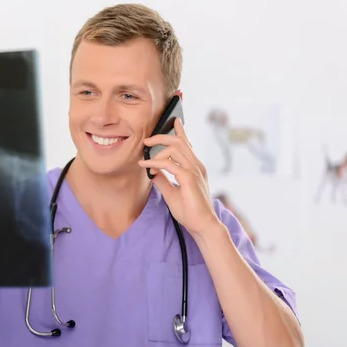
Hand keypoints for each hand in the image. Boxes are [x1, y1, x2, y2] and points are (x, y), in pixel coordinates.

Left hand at [138, 119, 219, 236]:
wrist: (202, 225)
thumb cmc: (190, 211)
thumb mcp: (172, 193)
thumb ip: (164, 180)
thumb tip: (153, 171)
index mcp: (195, 168)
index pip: (187, 144)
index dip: (180, 131)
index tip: (174, 121)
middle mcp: (196, 166)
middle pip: (179, 141)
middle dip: (162, 136)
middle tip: (147, 140)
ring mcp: (194, 170)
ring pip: (174, 148)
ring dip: (156, 150)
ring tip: (144, 157)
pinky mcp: (189, 178)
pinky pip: (169, 163)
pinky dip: (155, 162)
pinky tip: (146, 167)